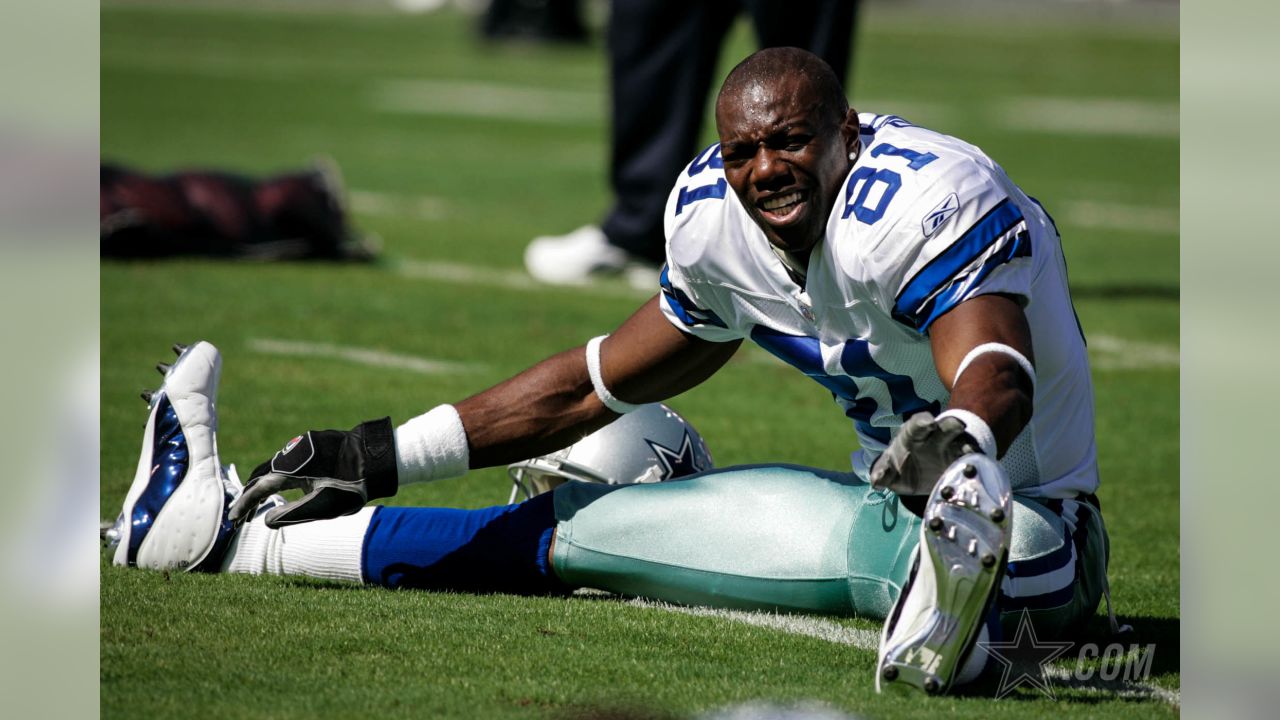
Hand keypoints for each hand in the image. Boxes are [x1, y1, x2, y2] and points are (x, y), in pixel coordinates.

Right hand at [228, 417, 396, 527]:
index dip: (244, 505)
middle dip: (251, 495)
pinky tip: (282, 485)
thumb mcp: (322, 506)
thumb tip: (266, 521)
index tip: (233, 519)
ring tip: (259, 503)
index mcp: (291, 468)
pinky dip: (279, 474)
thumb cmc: (353, 486)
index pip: (259, 488)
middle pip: (262, 474)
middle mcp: (293, 451)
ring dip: (265, 483)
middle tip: (244, 515)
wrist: (378, 458)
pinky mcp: (314, 441)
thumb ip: (292, 515)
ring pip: (275, 464)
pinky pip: (289, 459)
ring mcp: (303, 444)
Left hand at [869, 412, 977, 495]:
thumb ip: (883, 473)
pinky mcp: (964, 463)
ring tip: (970, 453)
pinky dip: (973, 468)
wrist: (919, 474)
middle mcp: (936, 437)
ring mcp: (953, 449)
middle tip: (958, 425)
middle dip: (951, 425)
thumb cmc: (901, 465)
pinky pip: (971, 464)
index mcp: (915, 433)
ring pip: (963, 444)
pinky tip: (975, 472)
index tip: (928, 423)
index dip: (923, 422)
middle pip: (946, 427)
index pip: (918, 424)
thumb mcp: (890, 469)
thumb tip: (876, 481)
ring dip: (967, 448)